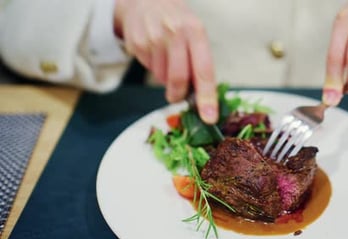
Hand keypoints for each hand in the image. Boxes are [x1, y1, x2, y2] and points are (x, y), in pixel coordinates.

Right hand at [114, 0, 217, 123]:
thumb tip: (203, 97)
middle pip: (178, 79)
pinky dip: (154, 67)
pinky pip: (148, 69)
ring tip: (167, 59)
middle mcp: (175, 33)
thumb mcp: (196, 33)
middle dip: (179, 94)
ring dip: (166, 78)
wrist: (147, 1)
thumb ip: (200, 62)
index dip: (207, 97)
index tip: (209, 117)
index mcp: (196, 31)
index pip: (204, 71)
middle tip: (178, 96)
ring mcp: (153, 37)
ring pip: (161, 77)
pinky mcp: (137, 43)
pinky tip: (155, 52)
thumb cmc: (178, 22)